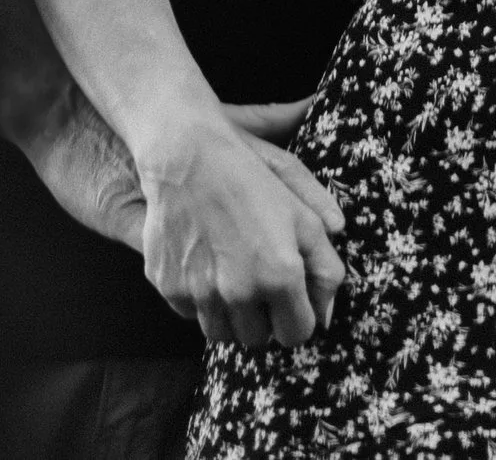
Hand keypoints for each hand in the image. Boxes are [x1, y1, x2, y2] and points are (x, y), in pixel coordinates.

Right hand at [136, 110, 346, 349]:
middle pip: (258, 339)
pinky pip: (191, 314)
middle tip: (260, 279)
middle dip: (264, 316)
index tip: (292, 298)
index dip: (298, 316)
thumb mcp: (304, 215)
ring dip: (231, 313)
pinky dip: (200, 299)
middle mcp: (239, 293)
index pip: (297, 335)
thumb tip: (326, 317)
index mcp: (279, 276)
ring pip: (222, 334)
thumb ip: (325, 269)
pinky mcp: (169, 288)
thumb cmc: (253, 180)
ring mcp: (200, 294)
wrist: (188, 156)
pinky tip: (205, 263)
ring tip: (233, 272)